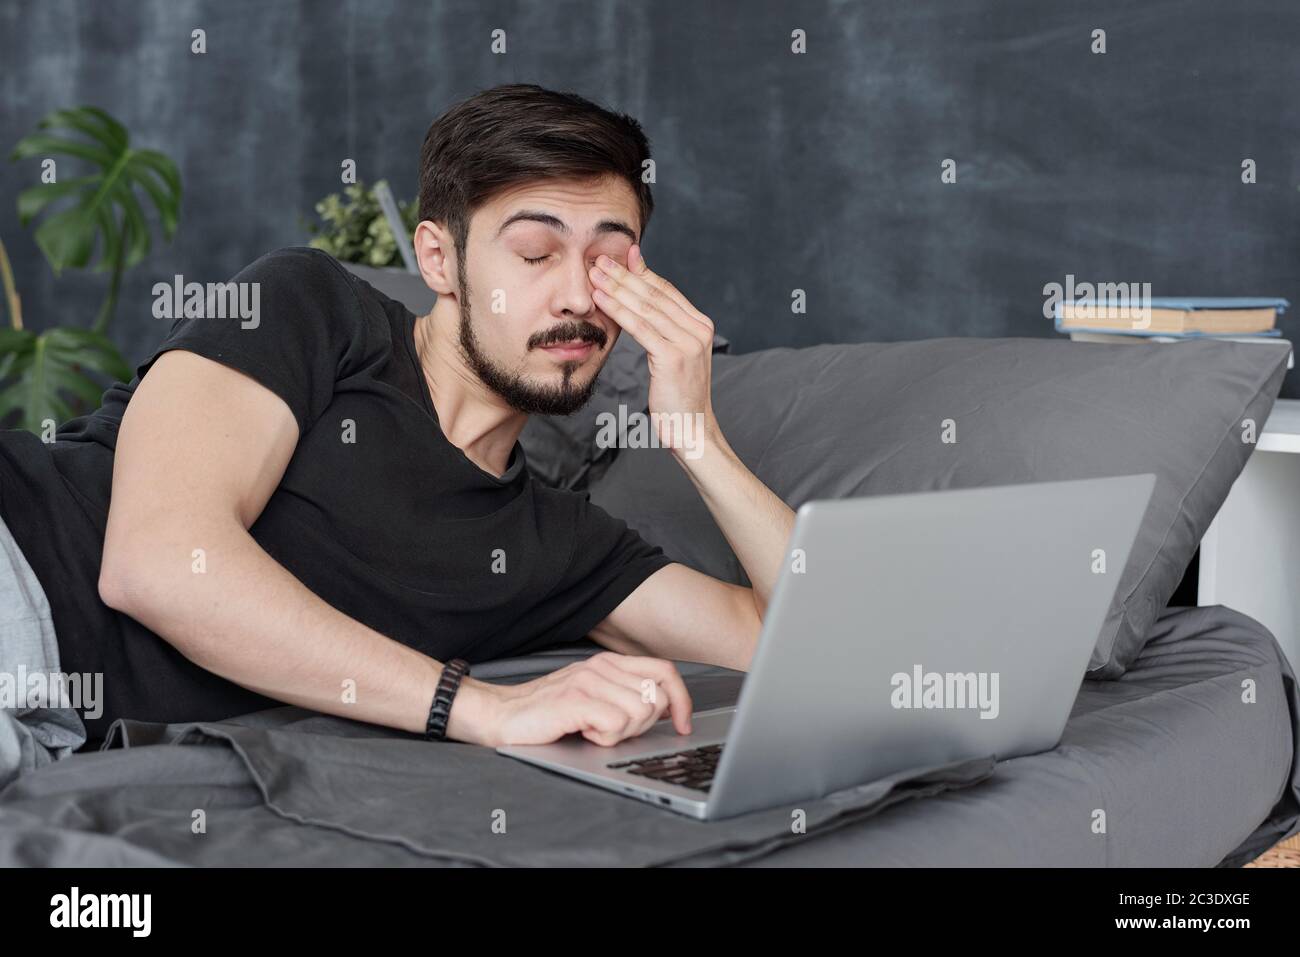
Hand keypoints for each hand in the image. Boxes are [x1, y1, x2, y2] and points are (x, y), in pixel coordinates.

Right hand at [457, 652, 694, 747]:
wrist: (502, 715)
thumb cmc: (548, 712)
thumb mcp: (593, 696)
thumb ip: (625, 694)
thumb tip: (666, 709)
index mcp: (609, 663)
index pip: (664, 672)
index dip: (681, 700)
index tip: (681, 724)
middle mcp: (601, 667)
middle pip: (656, 699)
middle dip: (643, 725)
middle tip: (613, 731)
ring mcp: (587, 681)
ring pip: (639, 714)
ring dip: (620, 734)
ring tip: (594, 731)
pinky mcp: (575, 700)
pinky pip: (616, 725)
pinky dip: (604, 739)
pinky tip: (583, 734)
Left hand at [589, 245, 718, 459]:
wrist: (692, 430)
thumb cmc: (677, 396)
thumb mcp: (673, 356)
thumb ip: (664, 330)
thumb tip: (643, 306)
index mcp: (700, 325)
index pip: (666, 291)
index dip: (640, 272)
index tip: (618, 257)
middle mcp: (698, 329)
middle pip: (655, 295)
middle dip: (624, 275)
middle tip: (599, 259)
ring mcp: (688, 342)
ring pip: (646, 307)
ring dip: (617, 288)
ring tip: (595, 274)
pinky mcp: (673, 356)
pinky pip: (640, 328)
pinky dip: (618, 310)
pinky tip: (601, 299)